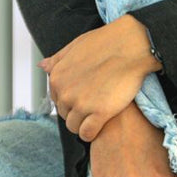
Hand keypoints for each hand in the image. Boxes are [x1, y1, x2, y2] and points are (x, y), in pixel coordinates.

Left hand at [40, 15, 161, 141]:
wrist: (133, 45)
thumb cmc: (108, 42)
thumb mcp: (77, 45)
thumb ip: (58, 59)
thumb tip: (43, 66)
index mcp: (57, 78)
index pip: (57, 101)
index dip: (70, 101)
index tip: (83, 96)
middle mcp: (65, 93)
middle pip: (65, 115)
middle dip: (77, 112)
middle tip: (93, 104)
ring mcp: (81, 104)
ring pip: (74, 127)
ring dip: (83, 124)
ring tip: (97, 115)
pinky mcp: (98, 113)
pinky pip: (87, 133)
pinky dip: (92, 132)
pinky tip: (100, 125)